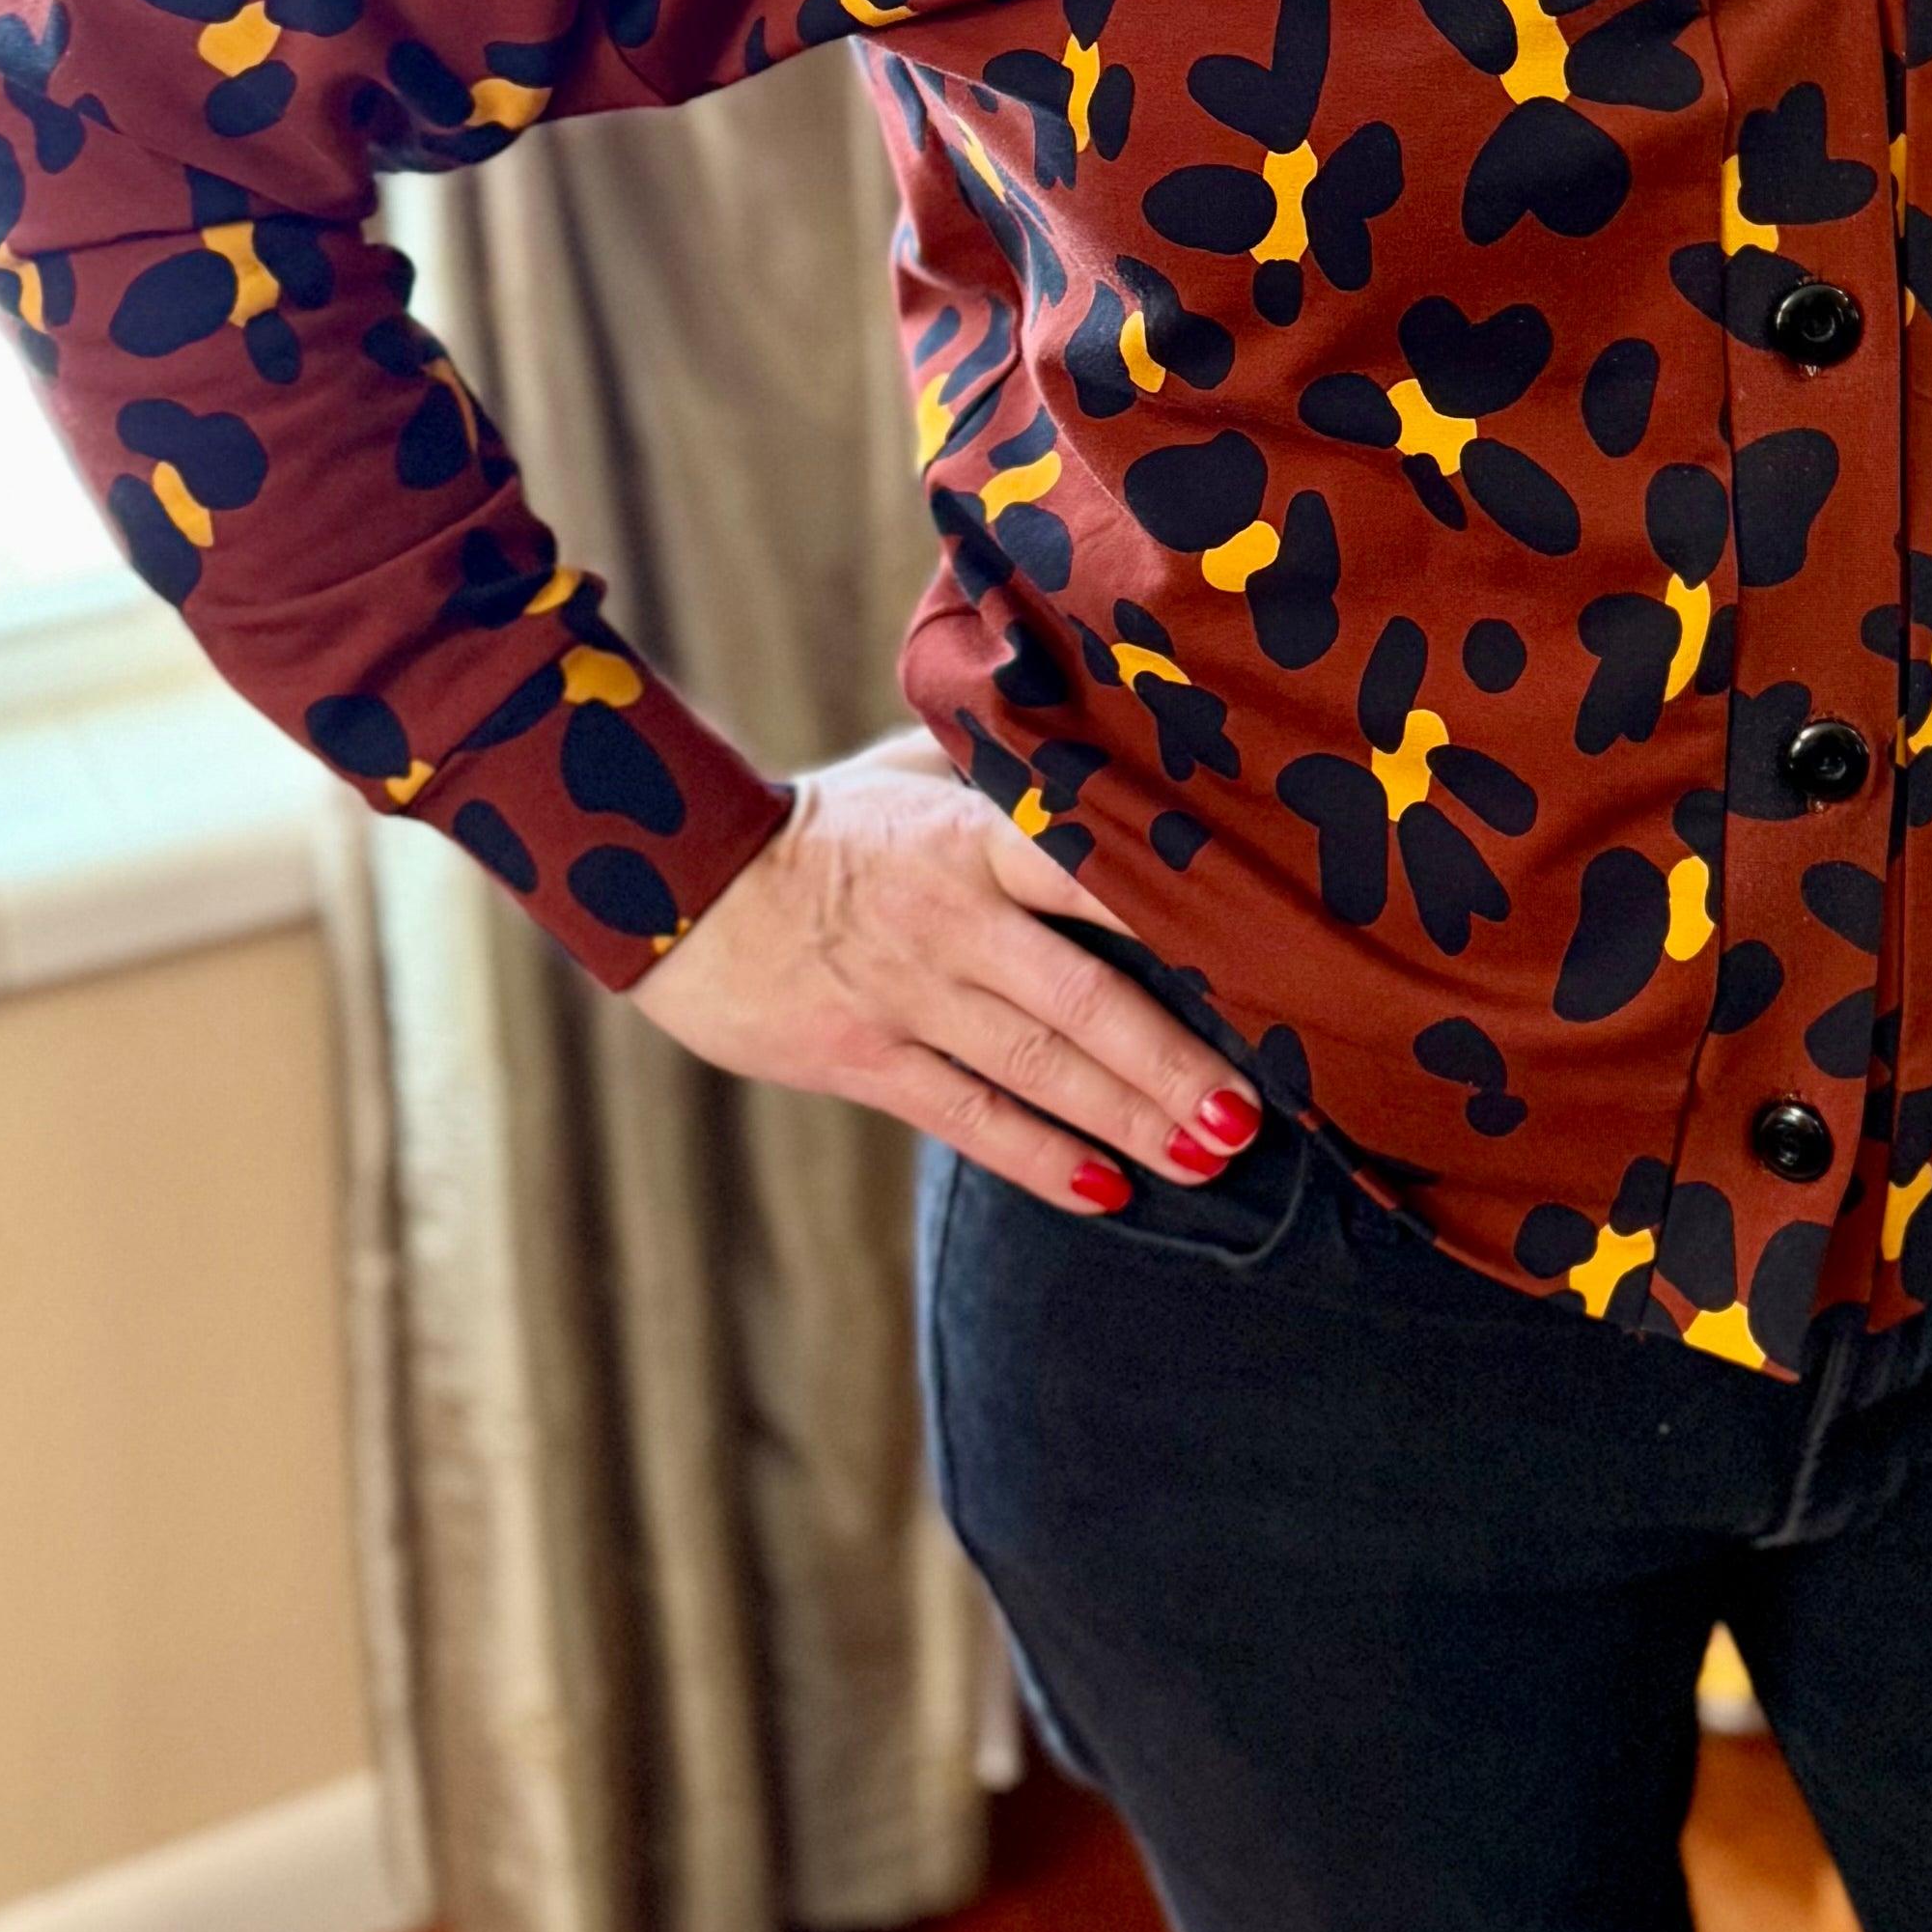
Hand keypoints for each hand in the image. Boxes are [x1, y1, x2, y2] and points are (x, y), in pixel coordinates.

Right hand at [628, 725, 1258, 1213]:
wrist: (678, 889)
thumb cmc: (821, 822)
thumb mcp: (913, 772)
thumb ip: (1003, 770)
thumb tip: (1100, 741)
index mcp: (971, 837)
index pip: (1088, 868)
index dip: (1172, 911)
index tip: (1253, 951)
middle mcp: (951, 921)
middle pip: (1085, 998)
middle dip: (1174, 1060)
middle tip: (1250, 1110)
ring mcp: (910, 998)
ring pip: (1040, 1070)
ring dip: (1129, 1117)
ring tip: (1206, 1153)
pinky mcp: (867, 1061)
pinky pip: (971, 1119)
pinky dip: (1042, 1157)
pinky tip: (1107, 1190)